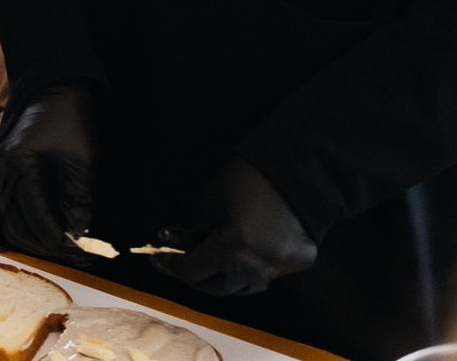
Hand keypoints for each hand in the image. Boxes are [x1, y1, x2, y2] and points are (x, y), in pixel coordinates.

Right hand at [0, 82, 97, 260]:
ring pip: (10, 223)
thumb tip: (78, 240)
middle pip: (16, 228)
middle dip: (46, 246)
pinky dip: (30, 224)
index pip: (36, 219)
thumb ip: (78, 206)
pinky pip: (11, 210)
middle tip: (76, 253)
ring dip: (36, 239)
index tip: (83, 255)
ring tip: (65, 243)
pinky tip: (52, 226)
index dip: (59, 242)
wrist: (57, 93)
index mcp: (18, 166)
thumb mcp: (82, 166)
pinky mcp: (4, 175)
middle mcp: (1, 173)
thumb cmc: (71, 123)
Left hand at [152, 159, 317, 295]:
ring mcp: (280, 269)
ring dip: (225, 280)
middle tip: (182, 264)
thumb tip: (171, 241)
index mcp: (233, 250)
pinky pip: (268, 276)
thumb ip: (192, 227)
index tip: (158, 259)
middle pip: (219, 289)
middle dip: (196, 278)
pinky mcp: (298, 263)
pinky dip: (252, 271)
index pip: (194, 270)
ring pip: (245, 288)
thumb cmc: (248, 177)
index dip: (173, 266)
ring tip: (210, 265)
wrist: (297, 166)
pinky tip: (242, 257)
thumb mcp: (212, 200)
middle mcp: (256, 267)